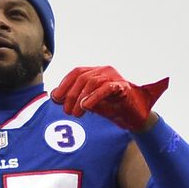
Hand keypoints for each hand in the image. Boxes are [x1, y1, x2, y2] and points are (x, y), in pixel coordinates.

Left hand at [50, 66, 168, 131]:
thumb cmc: (112, 108)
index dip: (64, 84)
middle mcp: (104, 71)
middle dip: (70, 95)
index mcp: (96, 72)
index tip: (56, 99)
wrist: (134, 117)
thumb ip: (74, 98)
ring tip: (76, 114)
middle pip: (82, 77)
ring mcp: (114, 77)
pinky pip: (106, 88)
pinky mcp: (123, 87)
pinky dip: (94, 97)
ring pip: (92, 81)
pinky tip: (86, 106)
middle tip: (68, 112)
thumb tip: (54, 96)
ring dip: (80, 99)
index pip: (76, 72)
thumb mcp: (89, 103)